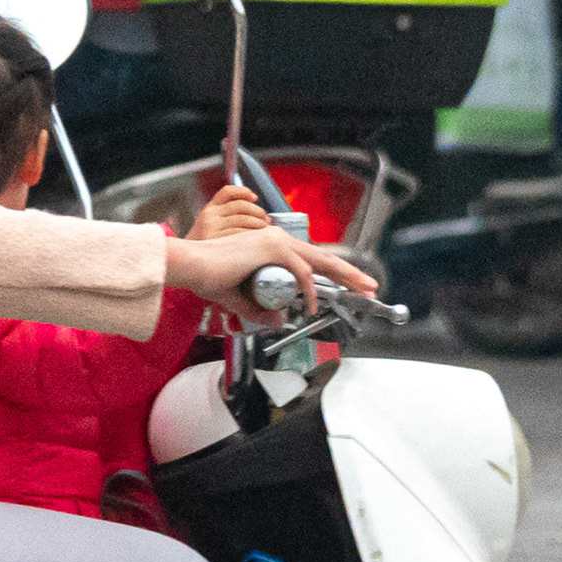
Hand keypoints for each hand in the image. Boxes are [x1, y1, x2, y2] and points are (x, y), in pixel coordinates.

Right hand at [164, 223, 377, 324]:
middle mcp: (277, 238)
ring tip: (362, 290)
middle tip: (370, 285)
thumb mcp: (242, 300)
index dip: (333, 272)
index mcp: (271, 245)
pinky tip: (310, 305)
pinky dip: (309, 290)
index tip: (349, 285)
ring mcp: (276, 242)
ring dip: (345, 277)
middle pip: (323, 257)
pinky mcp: (272, 249)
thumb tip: (278, 322)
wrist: (191, 268)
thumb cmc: (209, 278)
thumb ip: (260, 311)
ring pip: (320, 260)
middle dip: (350, 273)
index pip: (311, 258)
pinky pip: (301, 272)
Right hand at [186, 183, 271, 240]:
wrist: (186, 263)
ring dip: (258, 223)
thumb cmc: (205, 246)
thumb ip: (225, 216)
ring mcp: (212, 227)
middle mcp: (209, 215)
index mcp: (209, 209)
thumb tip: (255, 211)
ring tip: (265, 228)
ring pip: (243, 219)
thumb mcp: (209, 225)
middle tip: (266, 219)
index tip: (254, 197)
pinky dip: (252, 235)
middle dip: (257, 211)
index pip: (227, 192)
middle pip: (240, 206)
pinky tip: (257, 239)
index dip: (243, 191)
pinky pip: (240, 233)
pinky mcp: (216, 240)